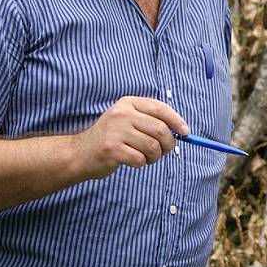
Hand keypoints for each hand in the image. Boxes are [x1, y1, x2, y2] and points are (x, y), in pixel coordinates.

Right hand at [72, 96, 189, 179]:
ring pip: (152, 146)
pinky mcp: (112, 149)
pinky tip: (132, 161)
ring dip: (155, 157)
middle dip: (168, 144)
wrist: (80, 153)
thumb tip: (180, 130)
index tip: (185, 132)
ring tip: (146, 157)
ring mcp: (116, 131)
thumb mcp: (127, 120)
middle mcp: (122, 114)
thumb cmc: (111, 138)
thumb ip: (151, 120)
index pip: (160, 108)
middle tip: (165, 151)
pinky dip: (141, 163)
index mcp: (128, 103)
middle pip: (160, 129)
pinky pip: (140, 159)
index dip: (176, 121)